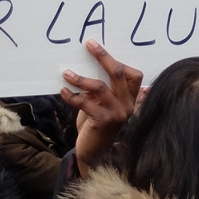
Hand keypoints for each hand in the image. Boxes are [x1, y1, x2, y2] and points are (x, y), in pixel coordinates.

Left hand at [61, 39, 140, 177]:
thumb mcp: (105, 105)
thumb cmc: (98, 125)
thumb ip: (104, 90)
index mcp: (132, 99)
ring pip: (100, 87)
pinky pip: (85, 103)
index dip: (119, 60)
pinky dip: (72, 96)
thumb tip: (89, 66)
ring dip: (81, 78)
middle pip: (118, 74)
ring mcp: (117, 113)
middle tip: (89, 45)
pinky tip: (63, 91)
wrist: (95, 154)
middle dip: (103, 57)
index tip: (100, 48)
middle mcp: (128, 105)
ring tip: (67, 72)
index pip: (134, 75)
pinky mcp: (103, 121)